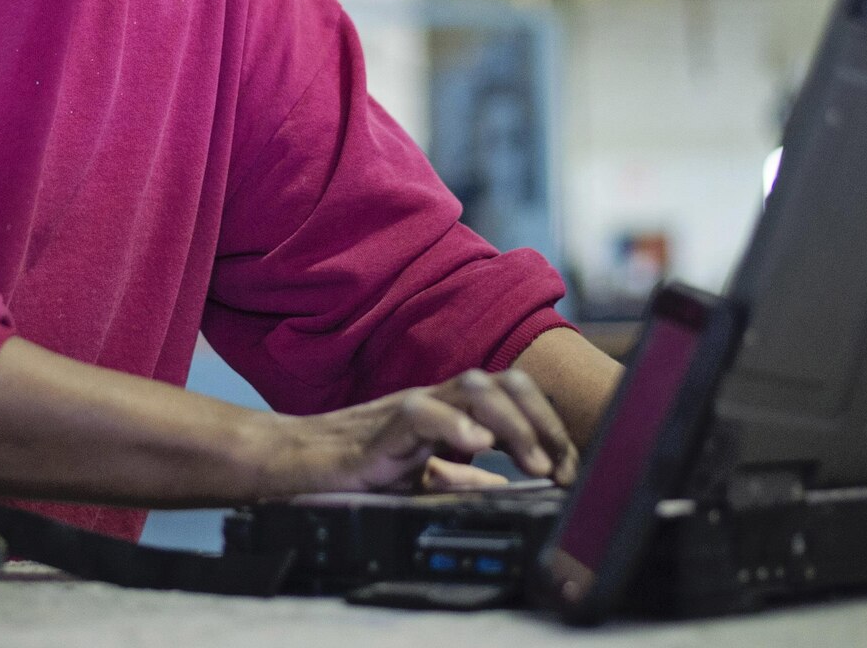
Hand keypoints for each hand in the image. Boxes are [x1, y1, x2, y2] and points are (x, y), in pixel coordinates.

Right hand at [267, 367, 578, 496]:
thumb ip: (461, 478)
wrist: (295, 465)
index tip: (571, 469)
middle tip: (563, 467)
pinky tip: (477, 446)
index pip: (514, 399)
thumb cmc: (356, 467)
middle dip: (543, 421)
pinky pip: (422, 412)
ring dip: (512, 423)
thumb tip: (503, 484)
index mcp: (452, 411)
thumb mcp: (422, 477)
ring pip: (473, 387)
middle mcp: (437, 400)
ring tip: (534, 463)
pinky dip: (454, 425)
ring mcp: (411, 407)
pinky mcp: (382, 427)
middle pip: (503, 383)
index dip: (549, 428)